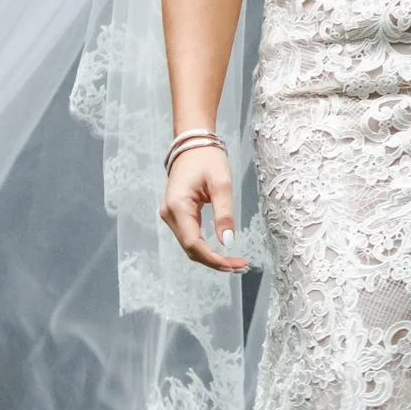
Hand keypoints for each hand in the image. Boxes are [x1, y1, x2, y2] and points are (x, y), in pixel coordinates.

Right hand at [160, 141, 249, 272]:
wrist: (192, 143)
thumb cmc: (207, 159)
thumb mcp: (222, 184)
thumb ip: (224, 214)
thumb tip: (228, 242)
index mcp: (177, 206)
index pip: (193, 243)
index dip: (214, 259)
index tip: (236, 264)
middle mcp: (169, 214)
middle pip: (190, 249)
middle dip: (215, 261)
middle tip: (241, 266)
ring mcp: (170, 215)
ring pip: (189, 246)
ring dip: (211, 257)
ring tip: (235, 262)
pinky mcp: (176, 214)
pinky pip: (190, 237)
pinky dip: (205, 247)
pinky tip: (222, 252)